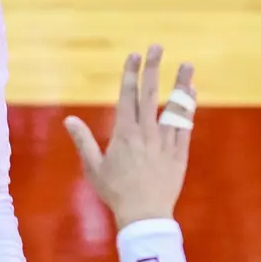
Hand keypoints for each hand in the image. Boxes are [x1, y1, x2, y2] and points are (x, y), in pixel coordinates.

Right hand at [63, 45, 194, 230]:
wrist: (144, 214)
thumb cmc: (115, 191)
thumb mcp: (93, 167)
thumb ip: (83, 140)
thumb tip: (69, 120)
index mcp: (124, 133)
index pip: (127, 96)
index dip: (130, 73)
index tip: (133, 55)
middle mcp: (145, 132)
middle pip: (150, 93)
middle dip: (152, 68)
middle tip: (156, 47)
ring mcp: (165, 141)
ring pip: (173, 106)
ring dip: (179, 83)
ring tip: (186, 64)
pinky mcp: (180, 152)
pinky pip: (185, 125)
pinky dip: (188, 107)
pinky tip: (191, 93)